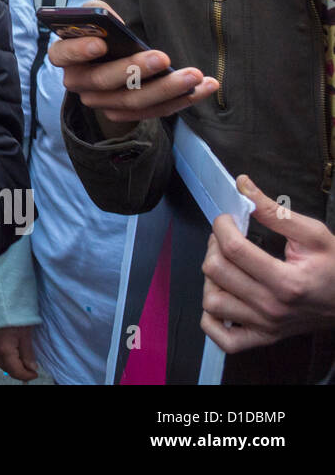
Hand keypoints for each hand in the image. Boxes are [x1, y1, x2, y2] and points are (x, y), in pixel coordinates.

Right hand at [0, 326, 38, 380]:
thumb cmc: (11, 313)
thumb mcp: (25, 333)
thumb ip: (28, 353)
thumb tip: (32, 367)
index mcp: (4, 351)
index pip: (16, 372)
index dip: (27, 375)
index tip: (35, 373)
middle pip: (6, 369)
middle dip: (18, 370)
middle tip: (30, 367)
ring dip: (10, 363)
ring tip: (21, 357)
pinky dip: (3, 356)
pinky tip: (10, 350)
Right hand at [47, 0, 217, 132]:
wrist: (113, 57)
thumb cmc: (103, 30)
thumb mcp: (96, 15)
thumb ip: (97, 12)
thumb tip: (109, 20)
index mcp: (65, 55)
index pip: (61, 54)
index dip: (78, 50)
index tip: (100, 43)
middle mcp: (78, 83)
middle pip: (103, 81)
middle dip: (134, 70)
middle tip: (162, 57)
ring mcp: (101, 103)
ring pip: (132, 102)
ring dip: (166, 89)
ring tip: (195, 75)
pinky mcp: (126, 114)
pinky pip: (154, 112)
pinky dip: (181, 100)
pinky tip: (206, 86)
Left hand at [201, 175, 334, 353]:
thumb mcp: (313, 234)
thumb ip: (274, 211)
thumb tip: (242, 185)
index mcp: (286, 281)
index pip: (233, 249)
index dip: (221, 226)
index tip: (227, 219)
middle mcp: (272, 307)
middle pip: (215, 272)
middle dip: (213, 246)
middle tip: (226, 239)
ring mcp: (266, 326)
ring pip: (211, 302)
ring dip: (210, 280)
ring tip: (226, 267)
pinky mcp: (263, 338)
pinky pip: (223, 338)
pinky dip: (212, 320)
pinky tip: (224, 298)